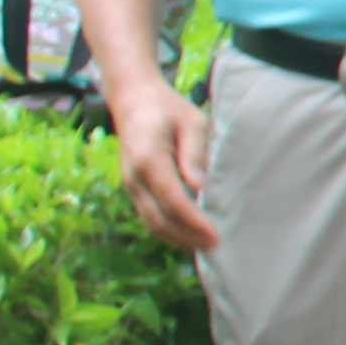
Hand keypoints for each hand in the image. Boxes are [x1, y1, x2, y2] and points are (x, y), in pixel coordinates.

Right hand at [112, 78, 215, 256]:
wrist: (132, 98)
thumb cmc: (168, 108)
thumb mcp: (191, 122)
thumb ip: (195, 153)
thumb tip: (200, 186)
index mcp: (149, 160)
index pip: (173, 202)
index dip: (194, 223)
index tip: (216, 234)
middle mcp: (134, 178)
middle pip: (159, 220)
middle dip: (187, 237)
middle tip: (216, 246)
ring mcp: (130, 184)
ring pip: (150, 223)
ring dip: (177, 238)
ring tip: (205, 244)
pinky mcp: (132, 187)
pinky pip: (147, 215)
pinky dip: (167, 229)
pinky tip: (188, 232)